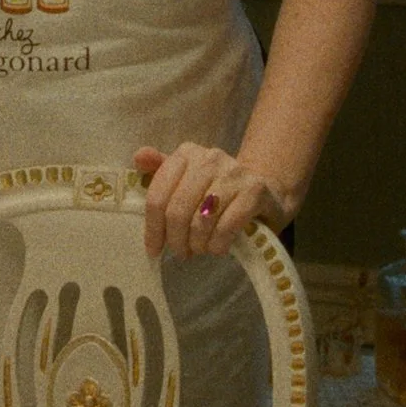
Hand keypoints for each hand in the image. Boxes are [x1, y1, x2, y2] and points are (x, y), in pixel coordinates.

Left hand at [132, 144, 295, 259]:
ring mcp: (234, 172)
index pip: (158, 195)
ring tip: (200, 249)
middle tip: (181, 253)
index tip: (154, 249)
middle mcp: (209, 157)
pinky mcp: (255, 190)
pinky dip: (218, 244)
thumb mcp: (188, 179)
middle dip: (176, 239)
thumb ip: (161, 170)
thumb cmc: (217, 190)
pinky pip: (226, 225)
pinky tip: (218, 248)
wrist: (267, 191)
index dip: (153, 227)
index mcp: (187, 153)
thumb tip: (138, 158)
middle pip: (177, 209)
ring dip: (198, 243)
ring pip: (201, 219)